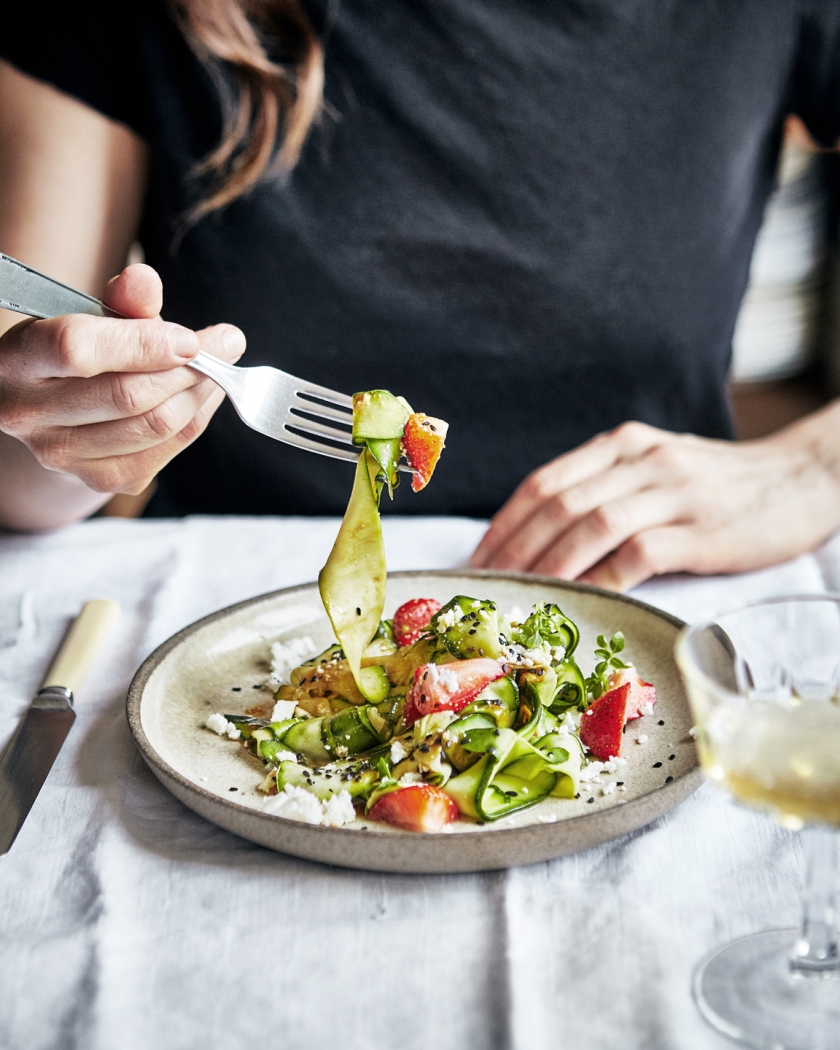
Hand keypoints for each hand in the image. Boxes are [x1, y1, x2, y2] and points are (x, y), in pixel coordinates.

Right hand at [0, 263, 244, 495]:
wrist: (56, 411)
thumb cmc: (80, 353)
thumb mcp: (91, 317)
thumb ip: (121, 301)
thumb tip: (145, 280)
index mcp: (20, 358)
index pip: (77, 348)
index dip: (142, 343)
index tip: (188, 337)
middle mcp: (29, 412)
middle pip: (128, 395)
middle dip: (189, 368)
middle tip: (228, 344)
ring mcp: (61, 453)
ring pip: (154, 425)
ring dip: (200, 394)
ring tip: (218, 368)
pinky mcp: (98, 478)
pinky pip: (165, 450)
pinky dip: (195, 419)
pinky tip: (203, 396)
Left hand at [470, 417, 839, 590]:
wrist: (802, 478)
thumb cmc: (719, 484)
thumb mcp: (656, 468)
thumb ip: (605, 488)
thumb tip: (542, 537)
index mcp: (621, 444)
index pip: (543, 482)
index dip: (503, 524)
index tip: (476, 560)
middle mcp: (640, 460)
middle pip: (557, 504)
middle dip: (513, 550)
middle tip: (486, 588)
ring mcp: (673, 491)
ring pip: (590, 526)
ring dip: (548, 566)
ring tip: (520, 599)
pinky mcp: (702, 529)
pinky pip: (639, 553)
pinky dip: (603, 577)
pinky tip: (581, 601)